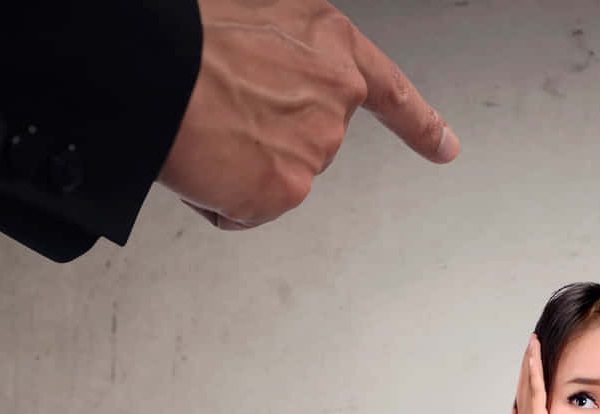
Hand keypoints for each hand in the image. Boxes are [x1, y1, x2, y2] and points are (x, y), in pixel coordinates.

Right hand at [160, 0, 458, 229]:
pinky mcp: (287, 190)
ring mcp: (315, 147)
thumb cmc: (191, 39)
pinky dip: (218, 197)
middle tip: (217, 109)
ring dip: (236, 165)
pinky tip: (201, 161)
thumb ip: (285, 56)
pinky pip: (245, 210)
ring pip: (274, 176)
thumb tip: (268, 79)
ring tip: (202, 127)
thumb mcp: (254, 18)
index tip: (445, 146)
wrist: (154, 68)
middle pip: (309, 141)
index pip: (390, 91)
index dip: (420, 123)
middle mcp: (335, 95)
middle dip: (263, 138)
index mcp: (330, 43)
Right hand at [508, 336, 553, 413]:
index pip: (525, 389)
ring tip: (532, 342)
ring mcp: (529, 410)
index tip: (529, 359)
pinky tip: (533, 357)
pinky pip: (536, 386)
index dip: (526, 373)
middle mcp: (524, 410)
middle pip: (525, 379)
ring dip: (530, 359)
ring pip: (529, 378)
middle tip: (531, 343)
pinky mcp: (536, 412)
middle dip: (528, 360)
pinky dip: (534, 371)